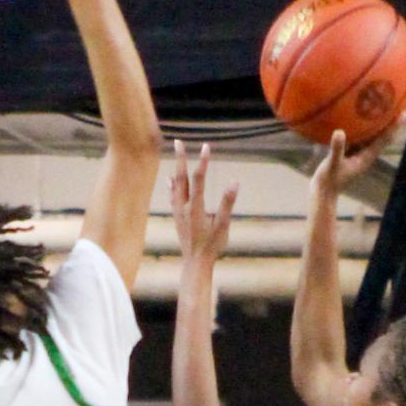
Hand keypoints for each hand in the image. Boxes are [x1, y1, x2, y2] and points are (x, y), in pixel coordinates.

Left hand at [170, 140, 237, 262]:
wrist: (195, 263)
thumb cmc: (212, 246)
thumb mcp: (223, 225)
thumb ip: (228, 203)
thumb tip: (234, 182)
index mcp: (195, 208)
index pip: (199, 179)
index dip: (203, 162)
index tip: (206, 146)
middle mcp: (183, 207)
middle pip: (181, 178)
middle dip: (180, 159)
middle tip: (178, 142)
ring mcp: (178, 212)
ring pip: (175, 185)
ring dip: (177, 169)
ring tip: (175, 155)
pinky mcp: (177, 218)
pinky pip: (173, 196)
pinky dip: (172, 185)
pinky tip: (170, 180)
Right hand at [311, 112, 405, 196]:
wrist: (324, 193)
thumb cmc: (328, 180)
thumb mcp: (332, 164)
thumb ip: (337, 149)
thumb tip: (339, 131)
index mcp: (367, 157)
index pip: (385, 138)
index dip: (396, 125)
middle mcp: (367, 154)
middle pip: (386, 136)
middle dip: (397, 123)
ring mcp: (361, 154)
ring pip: (376, 135)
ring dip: (384, 123)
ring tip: (392, 107)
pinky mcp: (353, 152)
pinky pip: (364, 136)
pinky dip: (368, 126)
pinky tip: (366, 115)